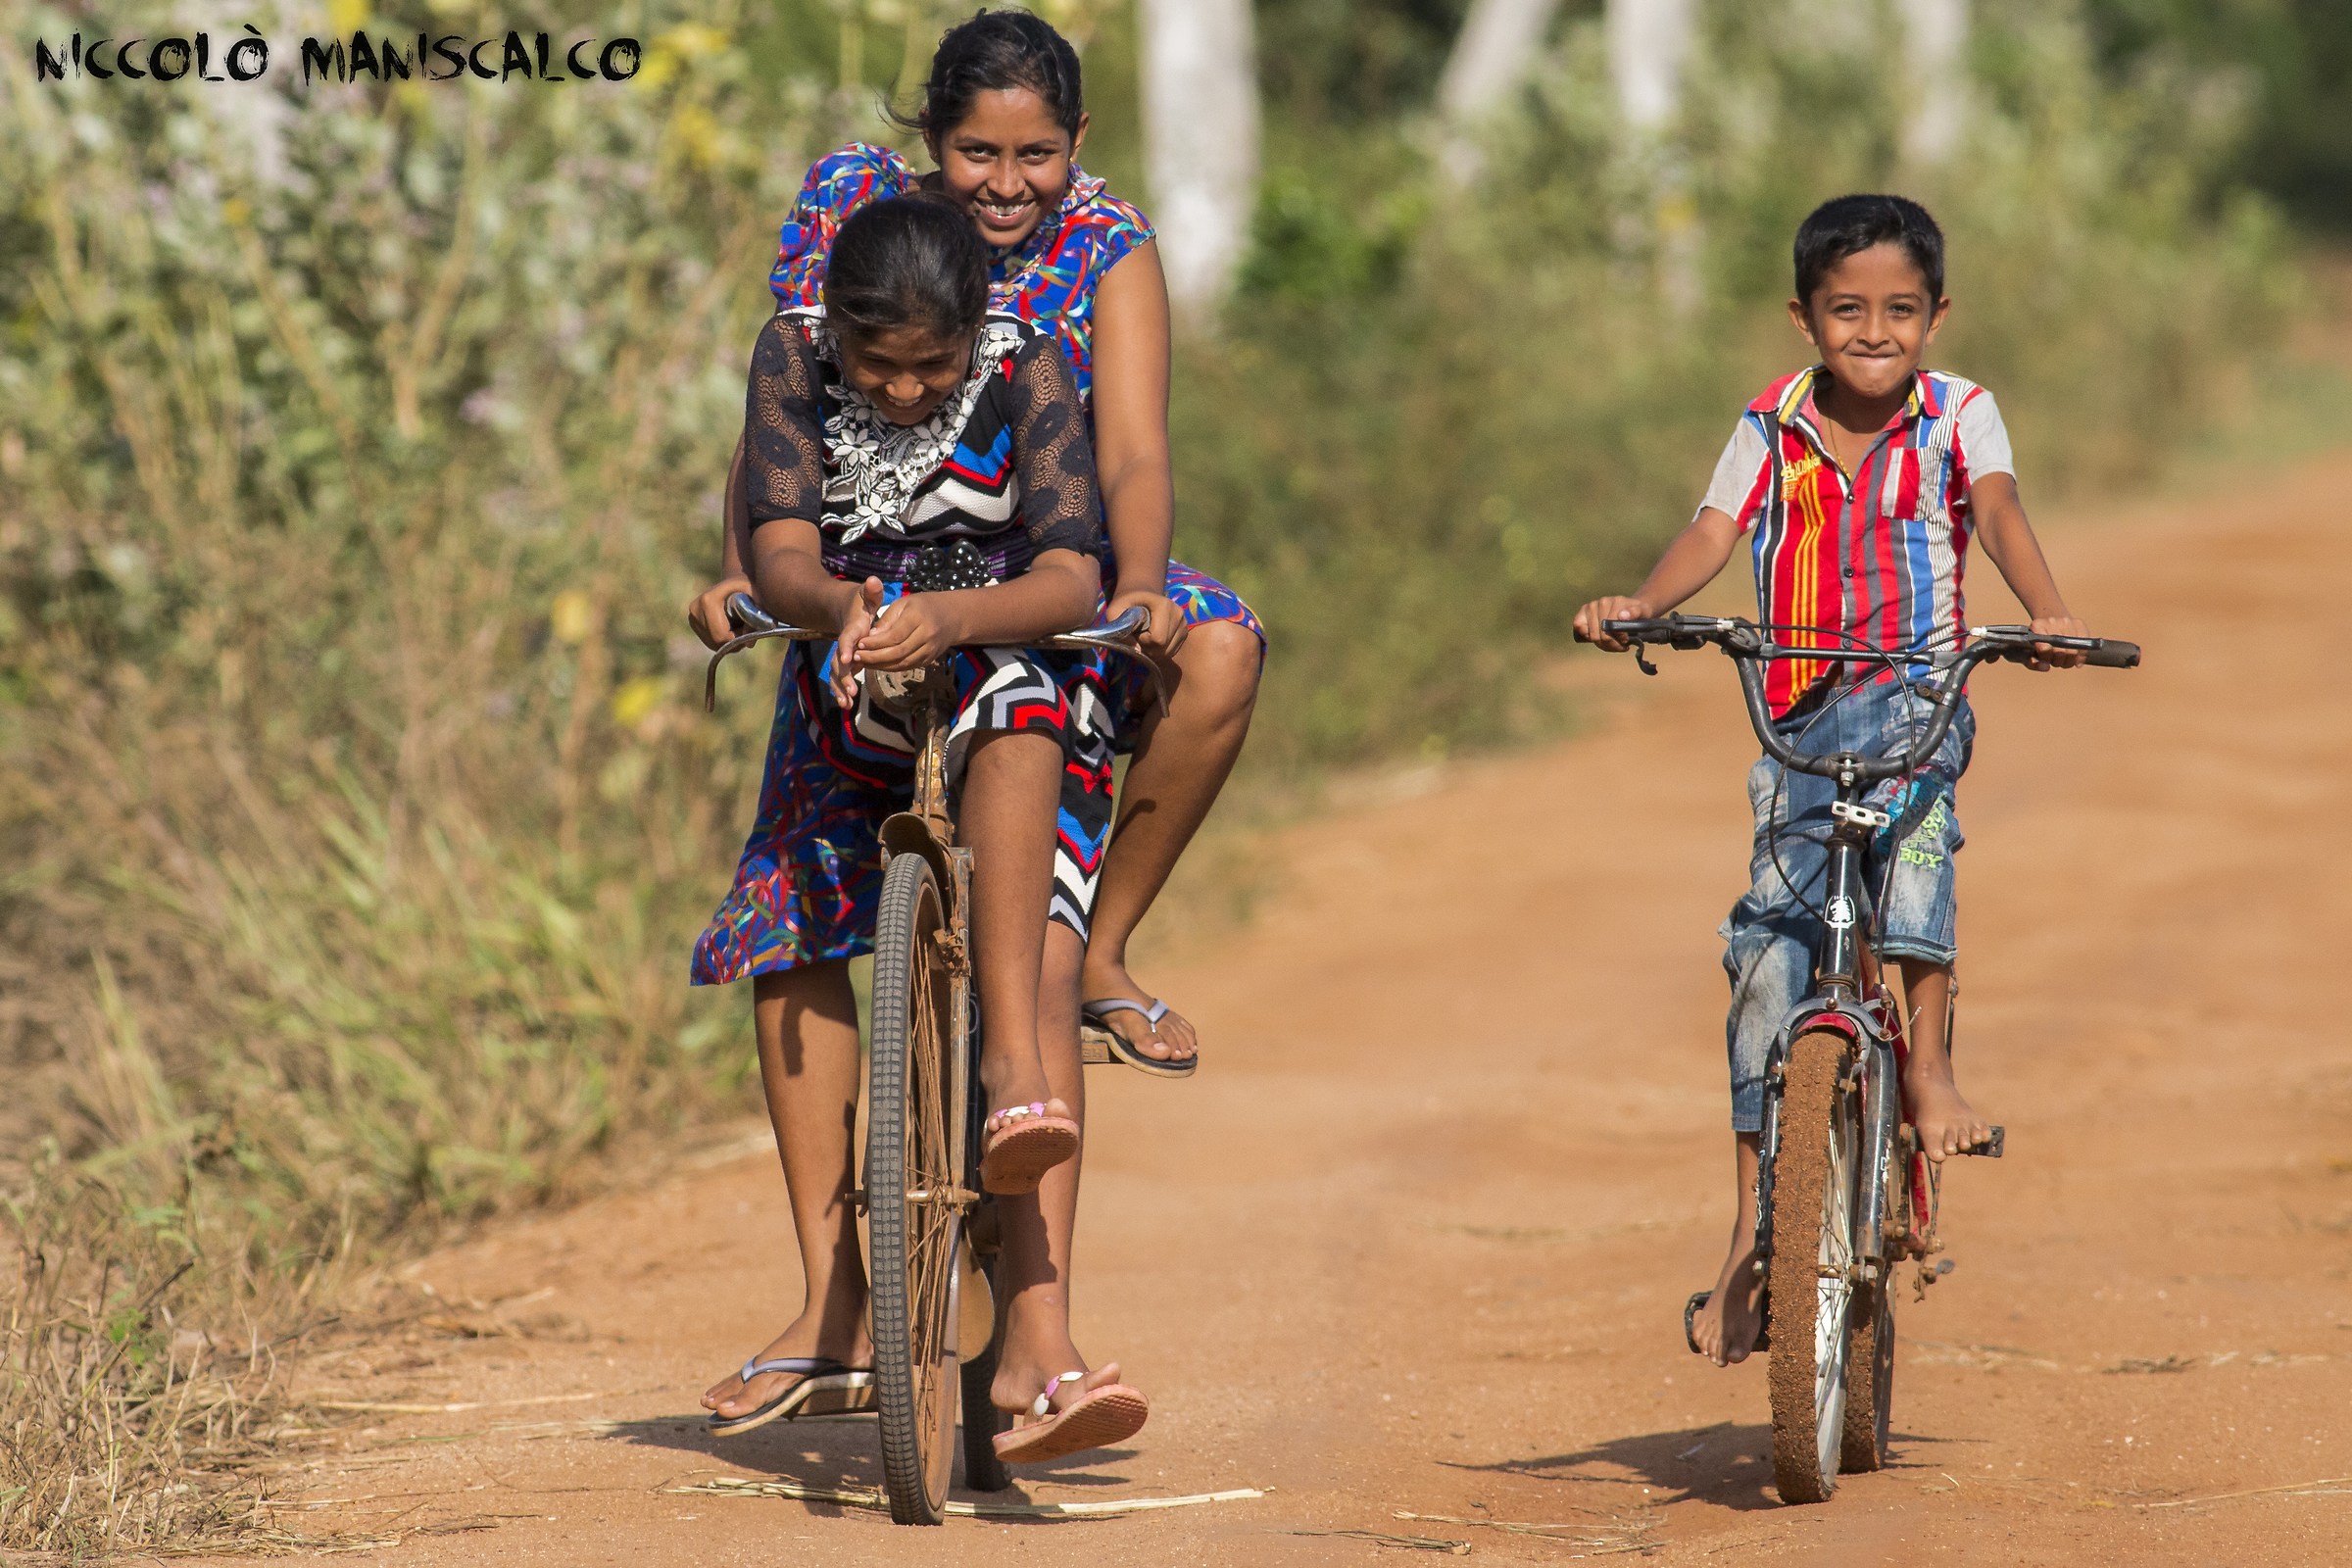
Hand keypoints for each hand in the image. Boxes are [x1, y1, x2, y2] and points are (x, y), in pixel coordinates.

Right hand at [687, 574, 754, 650]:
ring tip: (740, 626)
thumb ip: (757, 619)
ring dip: (729, 641)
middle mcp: (695, 608)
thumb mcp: (758, 597)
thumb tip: (749, 644)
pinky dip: (723, 640)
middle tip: (746, 628)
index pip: (721, 635)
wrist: (736, 582)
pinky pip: (709, 641)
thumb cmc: (749, 588)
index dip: (737, 638)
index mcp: (708, 600)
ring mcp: (692, 615)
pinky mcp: (693, 621)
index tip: (749, 628)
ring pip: (712, 643)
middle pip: (716, 641)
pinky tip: (731, 627)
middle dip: (734, 641)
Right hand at [829, 578, 885, 705]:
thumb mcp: (865, 595)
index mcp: (851, 629)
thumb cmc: (859, 603)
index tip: (849, 660)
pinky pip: (840, 678)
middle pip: (839, 661)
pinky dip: (841, 690)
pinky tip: (846, 704)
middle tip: (851, 690)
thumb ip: (871, 591)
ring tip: (846, 704)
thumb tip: (874, 581)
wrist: (842, 608)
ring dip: (841, 688)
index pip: (847, 639)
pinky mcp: (844, 662)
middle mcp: (844, 644)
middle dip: (843, 677)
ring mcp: (842, 654)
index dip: (846, 648)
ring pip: (837, 673)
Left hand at [853, 590, 961, 676]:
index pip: (894, 635)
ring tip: (864, 662)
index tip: (859, 644)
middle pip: (898, 652)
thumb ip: (887, 620)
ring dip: (881, 665)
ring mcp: (930, 649)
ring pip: (903, 663)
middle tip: (857, 656)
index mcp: (919, 617)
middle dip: (875, 657)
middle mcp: (927, 635)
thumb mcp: (904, 604)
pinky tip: (877, 664)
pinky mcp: (930, 660)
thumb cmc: (923, 606)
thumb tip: (870, 638)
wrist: (953, 617)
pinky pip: (908, 666)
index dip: (875, 643)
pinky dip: (891, 667)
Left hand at [1107, 586, 1186, 658]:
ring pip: (1168, 653)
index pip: (1158, 639)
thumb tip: (1137, 650)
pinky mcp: (1184, 632)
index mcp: (1165, 606)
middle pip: (1164, 649)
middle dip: (1147, 648)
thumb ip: (1120, 629)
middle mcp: (1179, 615)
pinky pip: (1172, 652)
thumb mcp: (1114, 611)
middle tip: (1138, 635)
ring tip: (1146, 636)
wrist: (1140, 593)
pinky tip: (1153, 639)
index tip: (1135, 630)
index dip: (1143, 640)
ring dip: (1153, 651)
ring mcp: (1184, 624)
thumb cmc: (1126, 602)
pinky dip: (1160, 651)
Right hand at [1572, 596, 1656, 652]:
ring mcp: (1591, 606)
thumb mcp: (1644, 613)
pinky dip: (1586, 635)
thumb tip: (1621, 616)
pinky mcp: (1583, 611)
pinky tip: (1597, 637)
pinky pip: (1578, 626)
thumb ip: (1636, 613)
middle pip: (1600, 635)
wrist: (1632, 609)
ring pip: (1591, 635)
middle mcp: (1601, 602)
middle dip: (1610, 645)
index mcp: (1615, 602)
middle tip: (1620, 645)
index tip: (1626, 642)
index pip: (1610, 629)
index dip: (1617, 640)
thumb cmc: (1639, 614)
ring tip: (1612, 643)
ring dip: (1602, 644)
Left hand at [2027, 613, 2087, 670]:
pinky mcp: (2079, 623)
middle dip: (2059, 662)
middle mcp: (2052, 622)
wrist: (2048, 616)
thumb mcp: (2029, 651)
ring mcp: (2066, 621)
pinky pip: (2084, 643)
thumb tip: (2046, 667)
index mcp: (2037, 627)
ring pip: (2074, 649)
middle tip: (2057, 662)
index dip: (2047, 659)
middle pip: (2061, 651)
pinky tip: (2077, 660)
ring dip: (2070, 660)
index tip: (2047, 662)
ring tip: (2065, 659)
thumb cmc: (2038, 639)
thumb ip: (2033, 663)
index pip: (2045, 649)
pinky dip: (2082, 655)